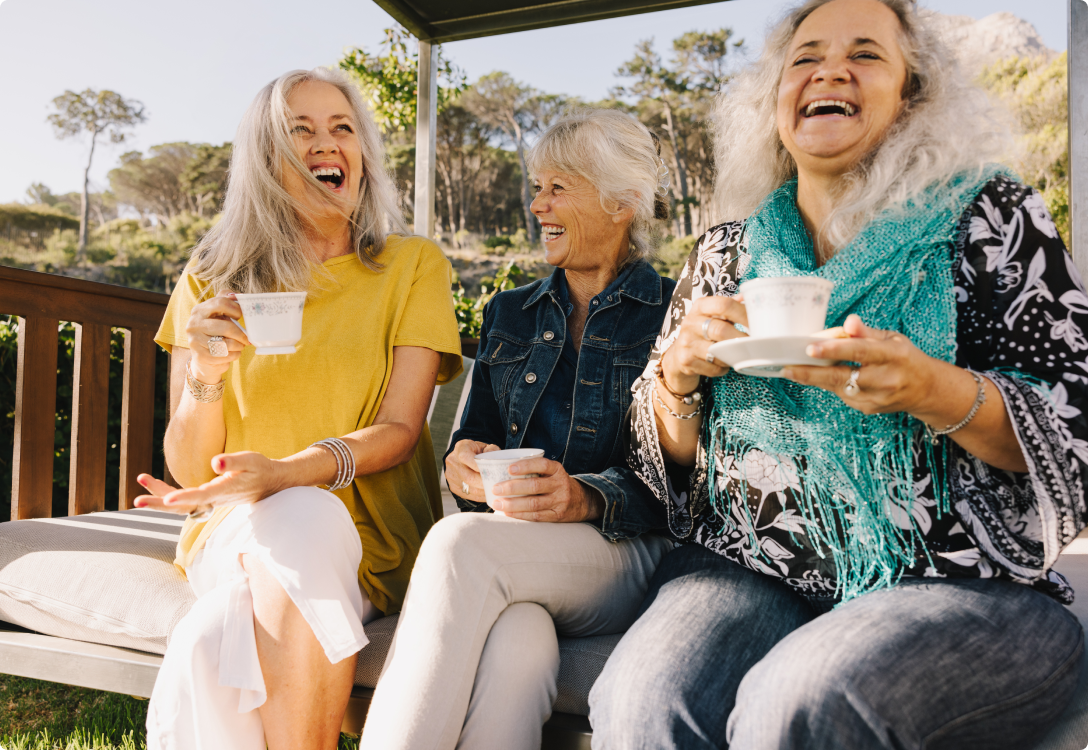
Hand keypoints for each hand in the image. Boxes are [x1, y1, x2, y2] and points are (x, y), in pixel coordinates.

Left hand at [133, 451, 283, 515]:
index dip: (184, 498)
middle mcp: (214, 500)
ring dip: (158, 496)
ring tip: (141, 478)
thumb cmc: (260, 469)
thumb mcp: (251, 460)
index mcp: (224, 491)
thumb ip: (232, 462)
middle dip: (159, 503)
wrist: (269, 484)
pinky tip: (153, 485)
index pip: (201, 497)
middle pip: (183, 506)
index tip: (167, 500)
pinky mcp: (206, 498)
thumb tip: (214, 462)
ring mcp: (209, 501)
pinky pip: (183, 500)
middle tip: (136, 502)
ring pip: (180, 504)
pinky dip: (166, 493)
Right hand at [185, 294, 250, 382]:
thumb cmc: (215, 333)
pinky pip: (225, 355)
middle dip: (240, 334)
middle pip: (226, 327)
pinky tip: (232, 353)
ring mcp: (195, 340)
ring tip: (239, 345)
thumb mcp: (218, 315)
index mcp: (199, 310)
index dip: (236, 309)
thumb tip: (237, 295)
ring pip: (227, 343)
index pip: (220, 303)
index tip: (241, 316)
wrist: (204, 358)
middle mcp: (194, 324)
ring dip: (238, 346)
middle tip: (247, 338)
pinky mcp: (200, 356)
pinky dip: (234, 355)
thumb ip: (226, 301)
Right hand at [445, 440, 499, 500]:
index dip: (477, 466)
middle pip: (468, 477)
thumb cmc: (477, 452)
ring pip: (468, 488)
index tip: (489, 472)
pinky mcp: (453, 486)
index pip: (465, 457)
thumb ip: (492, 451)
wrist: (465, 456)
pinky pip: (467, 495)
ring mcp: (451, 475)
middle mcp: (453, 461)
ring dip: (483, 491)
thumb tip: (496, 460)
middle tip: (497, 485)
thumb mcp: (486, 446)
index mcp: (461, 448)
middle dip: (484, 483)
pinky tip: (487, 494)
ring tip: (494, 490)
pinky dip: (479, 496)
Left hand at [490, 458, 603, 522]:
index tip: (509, 469)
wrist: (582, 501)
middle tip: (496, 489)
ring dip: (513, 504)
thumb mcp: (553, 473)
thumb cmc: (557, 484)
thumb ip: (535, 471)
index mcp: (558, 470)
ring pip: (534, 503)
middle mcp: (560, 484)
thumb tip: (502, 470)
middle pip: (535, 486)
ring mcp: (560, 501)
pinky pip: (536, 516)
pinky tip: (508, 513)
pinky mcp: (557, 515)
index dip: (526, 466)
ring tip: (497, 503)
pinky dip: (520, 515)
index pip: (542, 465)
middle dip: (512, 487)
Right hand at [661, 295, 746, 393]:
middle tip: (755, 344)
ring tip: (736, 354)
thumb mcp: (712, 315)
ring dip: (732, 355)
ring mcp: (686, 343)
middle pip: (721, 330)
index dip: (743, 314)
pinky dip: (723, 368)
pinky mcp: (686, 361)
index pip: (723, 304)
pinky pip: (714, 368)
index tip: (757, 324)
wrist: (678, 354)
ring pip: (718, 352)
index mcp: (700, 307)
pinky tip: (722, 363)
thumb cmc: (702, 331)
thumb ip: (729, 308)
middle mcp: (690, 322)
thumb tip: (749, 298)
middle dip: (741, 339)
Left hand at [782, 314, 940, 415]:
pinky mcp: (867, 409)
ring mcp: (876, 398)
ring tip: (791, 369)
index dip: (834, 349)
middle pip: (842, 376)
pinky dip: (827, 384)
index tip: (810, 348)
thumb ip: (867, 332)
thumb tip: (848, 322)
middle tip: (787, 367)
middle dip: (812, 372)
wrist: (925, 390)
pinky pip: (841, 394)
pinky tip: (816, 375)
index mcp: (893, 356)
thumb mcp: (892, 339)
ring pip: (837, 388)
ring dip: (813, 378)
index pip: (860, 352)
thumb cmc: (904, 358)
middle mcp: (885, 379)